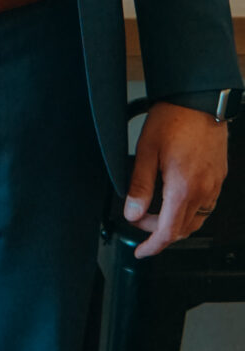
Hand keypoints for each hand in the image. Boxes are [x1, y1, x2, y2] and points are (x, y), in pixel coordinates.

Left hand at [122, 101, 227, 256]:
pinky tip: (176, 199)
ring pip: (195, 220)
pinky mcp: (218, 177)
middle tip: (138, 220)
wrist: (199, 100)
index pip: (167, 232)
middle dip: (158, 232)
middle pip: (181, 229)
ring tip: (155, 212)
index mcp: (183, 189)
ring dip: (174, 223)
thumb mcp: (146, 151)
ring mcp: (214, 186)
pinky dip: (188, 211)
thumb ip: (139, 185)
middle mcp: (203, 192)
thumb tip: (131, 212)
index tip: (141, 251)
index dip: (152, 246)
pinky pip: (205, 206)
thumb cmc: (174, 119)